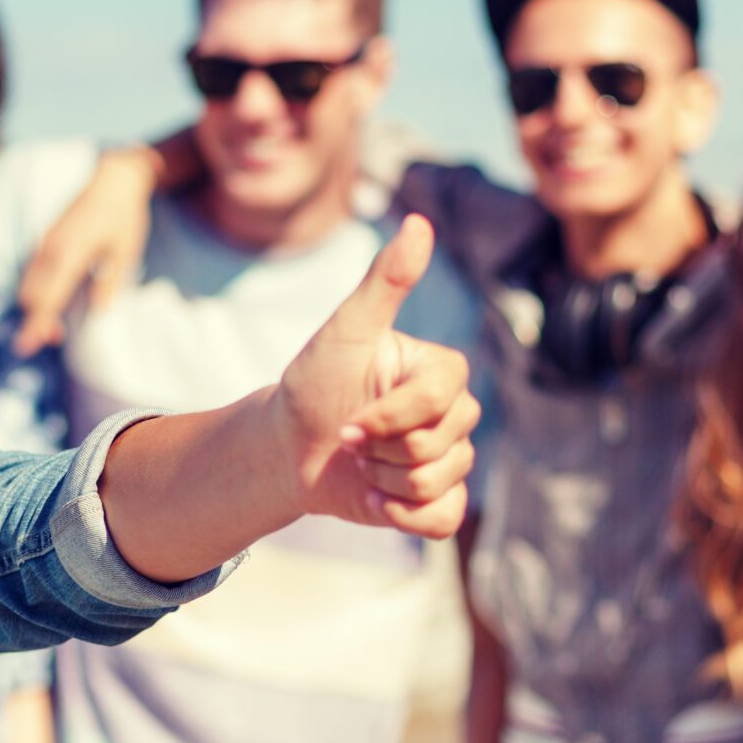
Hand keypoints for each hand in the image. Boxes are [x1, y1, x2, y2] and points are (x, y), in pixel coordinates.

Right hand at [14, 145, 162, 353]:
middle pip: (31, 295)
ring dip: (37, 306)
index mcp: (71, 253)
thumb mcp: (126, 252)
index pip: (48, 297)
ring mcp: (46, 243)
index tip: (27, 347)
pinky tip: (55, 300)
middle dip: (37, 320)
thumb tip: (99, 312)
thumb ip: (111, 282)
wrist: (113, 179)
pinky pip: (33, 272)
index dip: (37, 324)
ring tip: (57, 326)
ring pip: (29, 284)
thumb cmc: (124, 216)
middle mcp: (52, 249)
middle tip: (57, 338)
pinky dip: (38, 291)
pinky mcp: (46, 240)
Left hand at [269, 215, 478, 538]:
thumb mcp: (346, 330)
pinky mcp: (437, 500)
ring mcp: (449, 458)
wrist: (287, 447)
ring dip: (382, 479)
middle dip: (381, 449)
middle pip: (440, 445)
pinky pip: (443, 520)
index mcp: (442, 371)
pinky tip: (374, 496)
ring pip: (436, 483)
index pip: (440, 399)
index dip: (389, 416)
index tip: (349, 418)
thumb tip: (419, 222)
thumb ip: (385, 281)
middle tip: (350, 438)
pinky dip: (401, 516)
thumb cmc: (314, 383)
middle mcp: (455, 413)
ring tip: (360, 463)